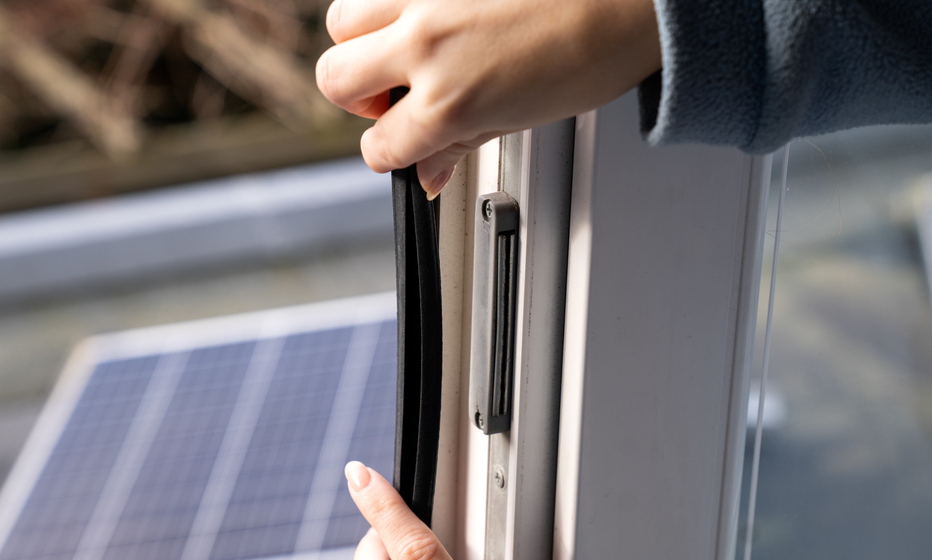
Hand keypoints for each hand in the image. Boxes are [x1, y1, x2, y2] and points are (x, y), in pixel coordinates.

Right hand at [315, 0, 660, 196]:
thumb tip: (430, 170)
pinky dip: (397, 2)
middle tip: (395, 95)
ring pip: (343, 21)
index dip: (390, 152)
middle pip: (335, 81)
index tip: (402, 144)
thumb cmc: (596, 48)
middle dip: (359, 97)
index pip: (380, 146)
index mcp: (448, 102)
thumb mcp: (524, 118)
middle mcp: (425, 46)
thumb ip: (462, 141)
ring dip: (365, 39)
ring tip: (407, 44)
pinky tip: (436, 12)